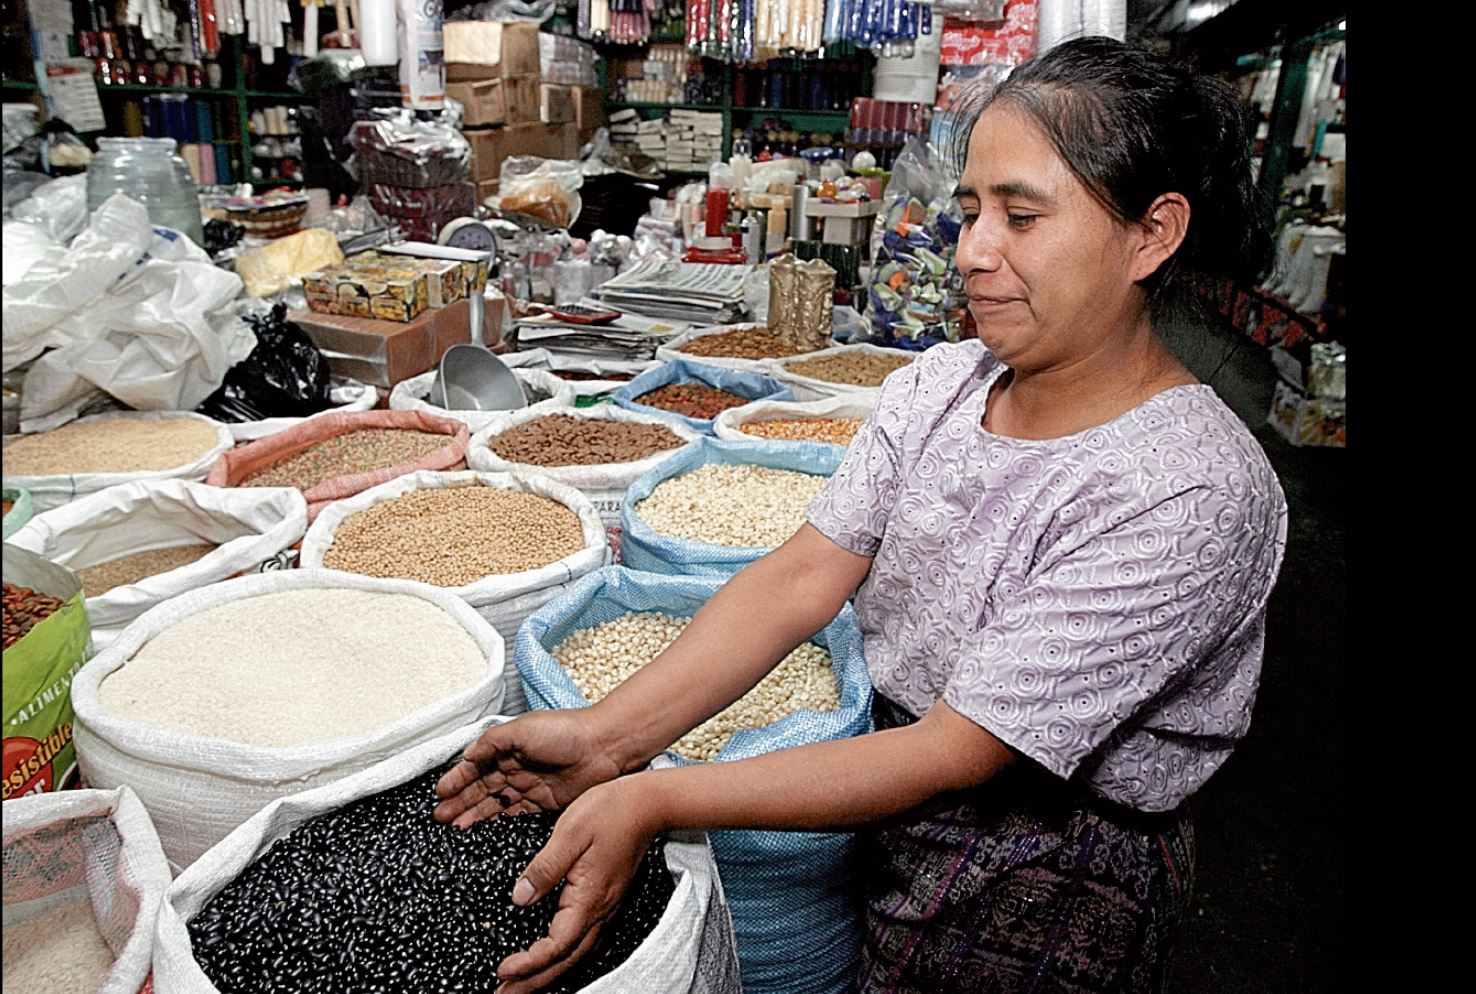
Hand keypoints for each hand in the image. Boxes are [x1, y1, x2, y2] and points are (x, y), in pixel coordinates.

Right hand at [434, 710, 622, 828]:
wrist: (605, 747)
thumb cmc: (567, 731)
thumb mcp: (522, 729)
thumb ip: (492, 742)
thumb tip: (468, 755)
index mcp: (508, 746)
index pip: (476, 765)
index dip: (457, 779)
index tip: (439, 792)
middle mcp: (516, 765)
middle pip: (481, 787)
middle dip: (459, 800)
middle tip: (440, 816)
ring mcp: (530, 784)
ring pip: (495, 802)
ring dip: (474, 813)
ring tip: (454, 825)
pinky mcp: (544, 802)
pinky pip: (515, 813)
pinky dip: (498, 820)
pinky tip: (484, 828)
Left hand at [495, 779, 660, 993]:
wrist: (647, 803)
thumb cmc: (611, 811)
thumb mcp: (570, 832)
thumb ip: (544, 868)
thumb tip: (519, 898)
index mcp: (589, 898)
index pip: (557, 945)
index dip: (529, 963)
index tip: (502, 970)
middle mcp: (600, 910)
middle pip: (566, 961)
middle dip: (534, 983)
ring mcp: (606, 907)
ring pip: (577, 954)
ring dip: (548, 974)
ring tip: (522, 986)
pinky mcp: (607, 900)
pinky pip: (585, 941)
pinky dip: (565, 958)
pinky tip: (554, 958)